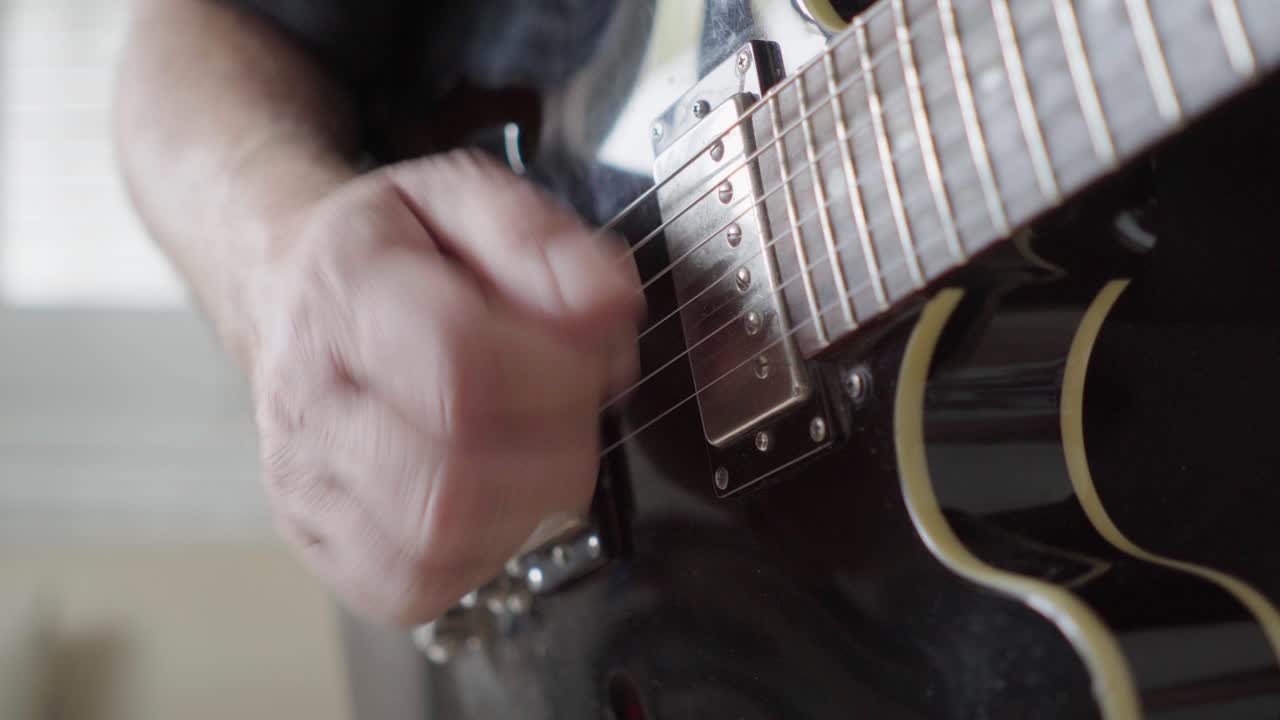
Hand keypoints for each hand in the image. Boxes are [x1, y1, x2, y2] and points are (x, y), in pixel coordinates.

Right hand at [247, 150, 641, 624]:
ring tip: (535, 443)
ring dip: (527, 502)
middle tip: (570, 402)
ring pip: (437, 541)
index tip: (588, 350)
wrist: (302, 293)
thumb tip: (608, 303)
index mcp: (344, 298)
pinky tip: (495, 492)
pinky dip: (484, 550)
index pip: (458, 366)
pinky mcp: (322, 545)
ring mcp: (306, 486)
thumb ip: (539, 240)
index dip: (556, 373)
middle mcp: (309, 404)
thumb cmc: (391, 253)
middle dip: (556, 447)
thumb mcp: (460, 198)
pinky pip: (414, 586)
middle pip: (452, 475)